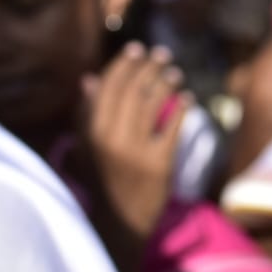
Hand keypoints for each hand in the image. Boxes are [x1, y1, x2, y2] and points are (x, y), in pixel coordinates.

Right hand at [81, 43, 188, 241]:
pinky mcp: (159, 163)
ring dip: (166, 82)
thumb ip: (86, 115)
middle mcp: (111, 140)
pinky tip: (186, 98)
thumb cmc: (101, 180)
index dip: (124, 64)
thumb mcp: (85, 148)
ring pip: (153, 104)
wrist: (120, 222)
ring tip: (174, 73)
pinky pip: (174, 126)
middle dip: (148, 67)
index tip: (137, 49)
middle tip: (162, 53)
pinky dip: (181, 107)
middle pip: (132, 90)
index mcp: (90, 134)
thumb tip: (89, 79)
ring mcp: (136, 152)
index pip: (108, 88)